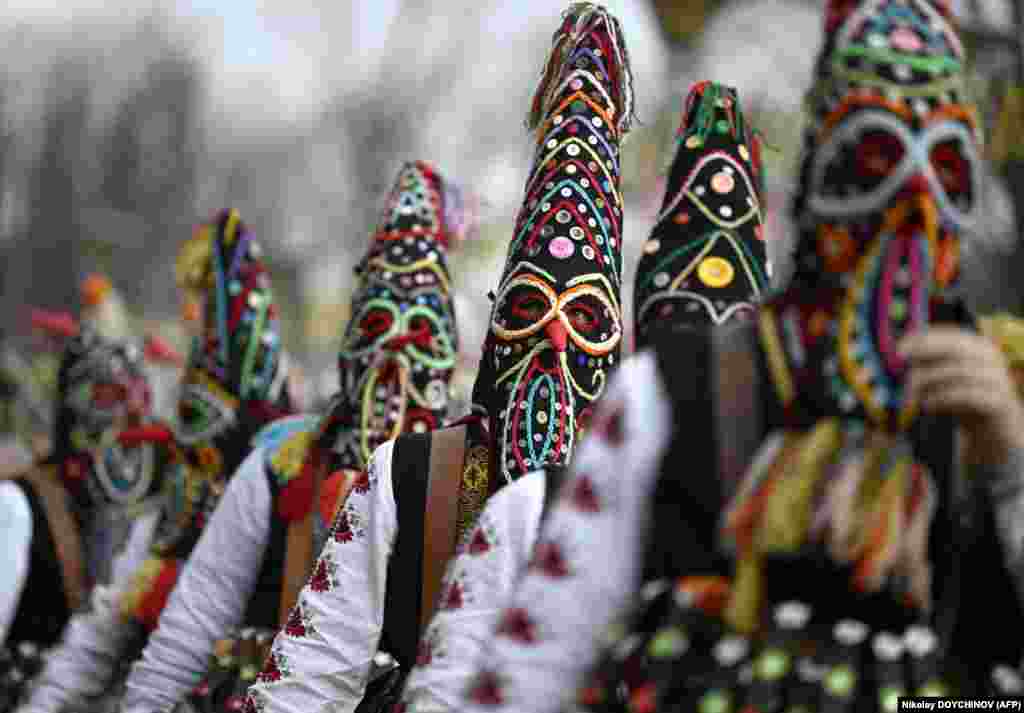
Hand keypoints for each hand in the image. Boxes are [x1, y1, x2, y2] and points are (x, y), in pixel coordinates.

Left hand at [902, 326, 1023, 467]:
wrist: (991, 427)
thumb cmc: (960, 398)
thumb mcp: (942, 379)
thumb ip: (924, 366)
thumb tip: (896, 357)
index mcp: (977, 345)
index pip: (949, 334)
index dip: (923, 339)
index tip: (898, 349)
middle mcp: (990, 358)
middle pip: (956, 349)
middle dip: (925, 355)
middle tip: (901, 366)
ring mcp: (997, 379)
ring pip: (958, 372)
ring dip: (928, 382)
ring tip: (911, 394)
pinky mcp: (997, 401)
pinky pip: (966, 395)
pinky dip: (941, 399)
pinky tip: (926, 405)